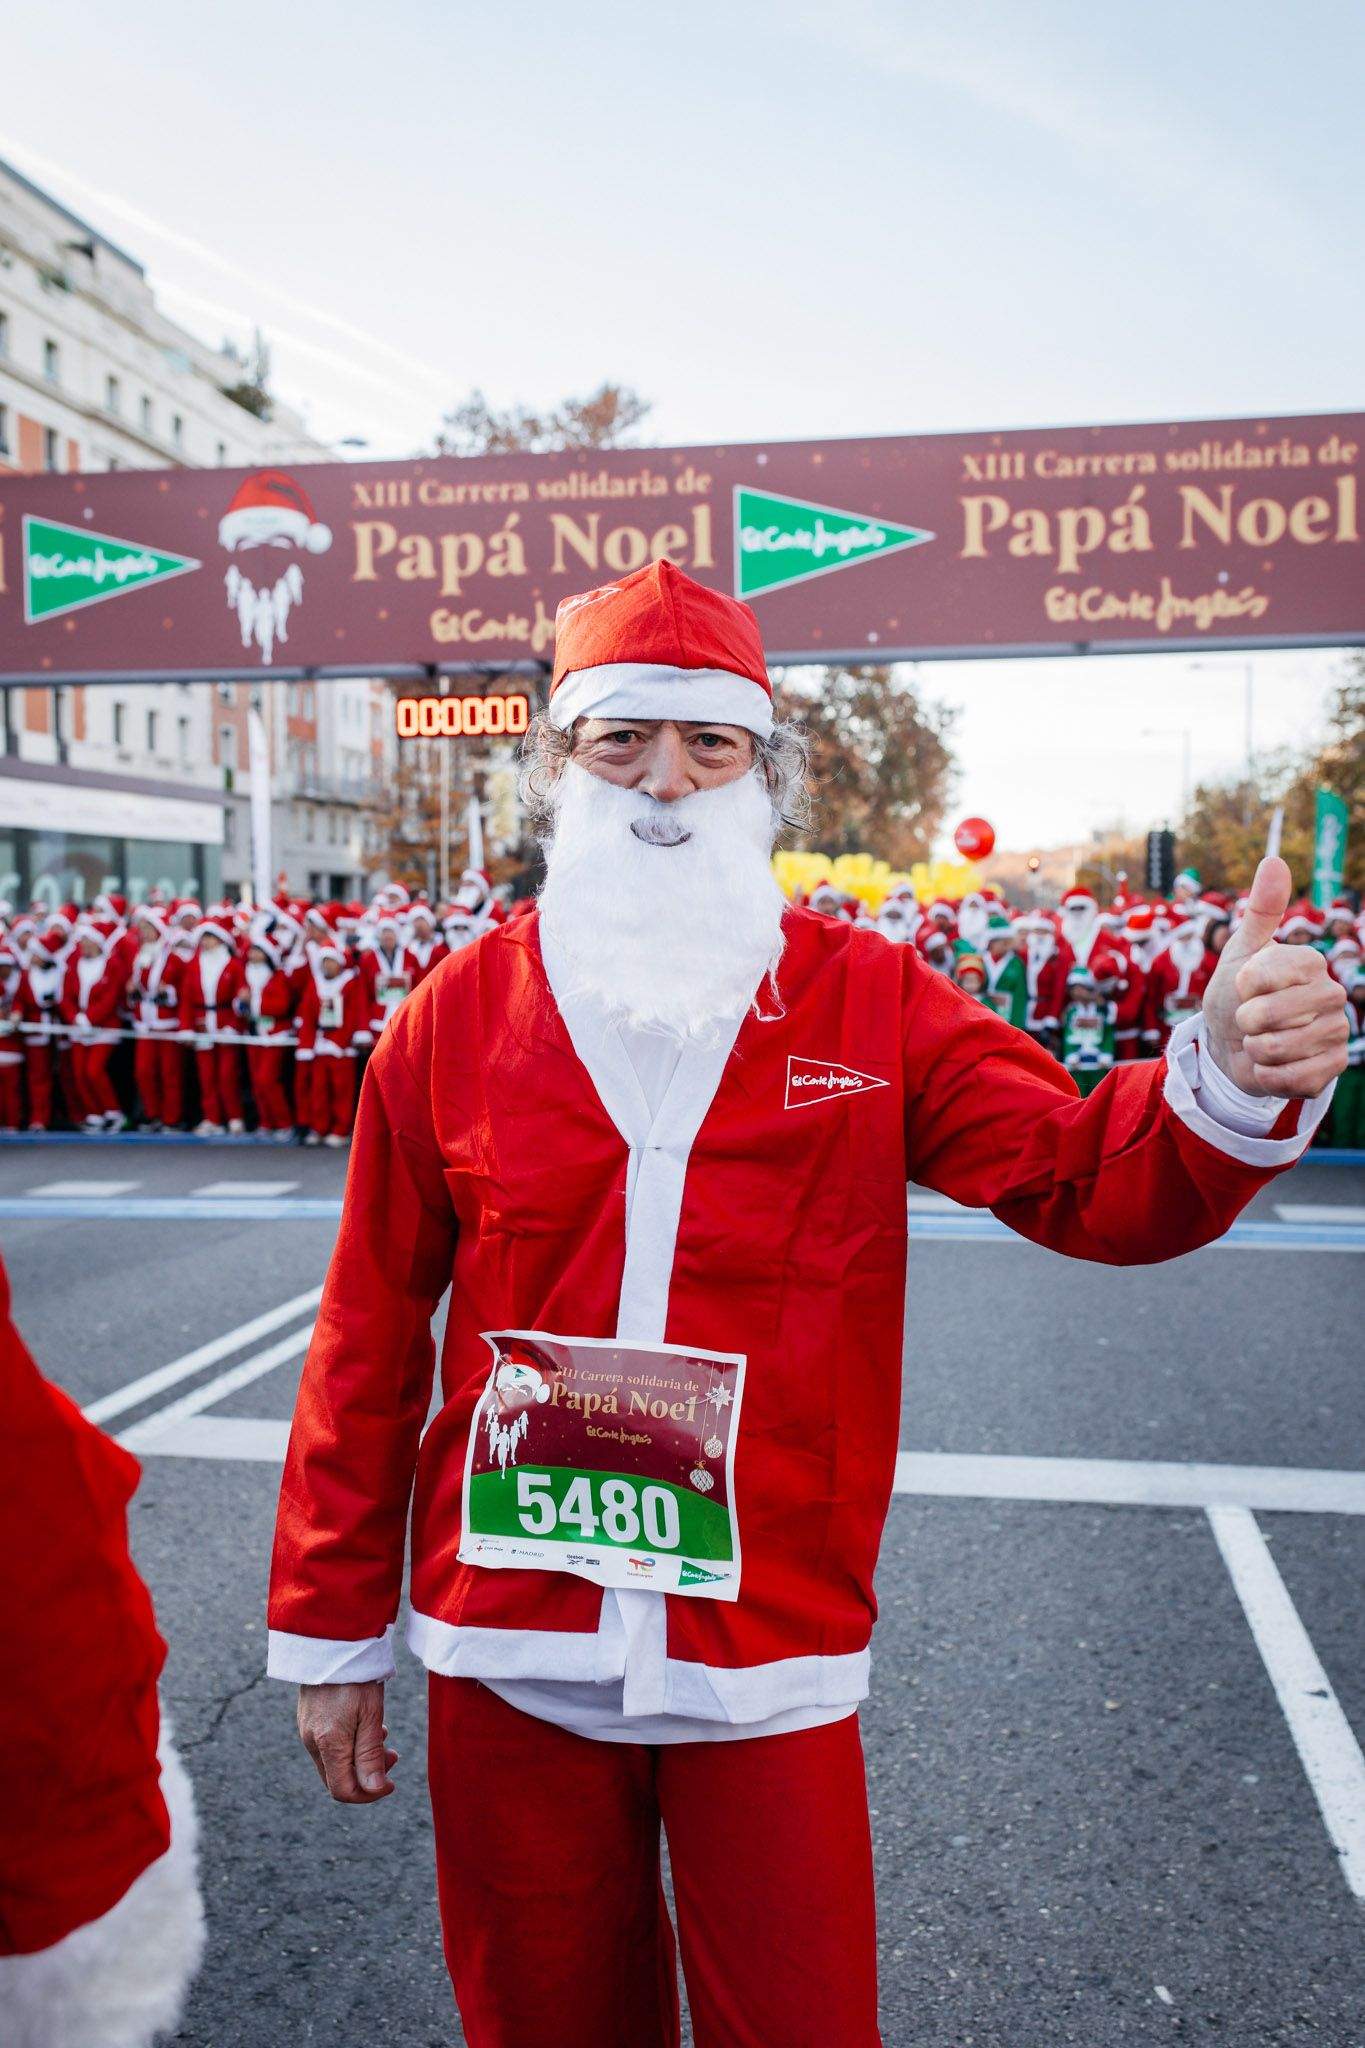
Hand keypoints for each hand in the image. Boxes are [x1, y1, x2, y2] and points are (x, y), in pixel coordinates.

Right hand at [296, 1680, 397, 1803]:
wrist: (332, 1641)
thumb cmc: (356, 1677)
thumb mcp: (371, 1715)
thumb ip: (370, 1755)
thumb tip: (374, 1789)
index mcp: (327, 1744)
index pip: (342, 1791)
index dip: (369, 1794)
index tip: (391, 1783)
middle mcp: (311, 1741)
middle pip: (337, 1778)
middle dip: (366, 1776)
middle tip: (392, 1757)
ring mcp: (307, 1729)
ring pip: (334, 1761)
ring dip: (359, 1759)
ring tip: (382, 1737)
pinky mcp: (308, 1718)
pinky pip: (328, 1745)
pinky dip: (348, 1745)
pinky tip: (365, 1726)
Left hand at [1201, 856, 1349, 1098]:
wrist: (1233, 1044)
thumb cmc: (1238, 995)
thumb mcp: (1241, 951)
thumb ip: (1260, 910)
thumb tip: (1274, 860)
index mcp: (1311, 963)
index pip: (1264, 976)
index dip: (1242, 986)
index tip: (1244, 986)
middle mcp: (1332, 995)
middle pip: (1270, 1016)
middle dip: (1245, 1022)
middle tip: (1251, 1019)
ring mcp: (1336, 1033)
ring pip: (1277, 1049)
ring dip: (1254, 1050)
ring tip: (1261, 1041)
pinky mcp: (1332, 1069)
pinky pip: (1288, 1078)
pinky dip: (1267, 1075)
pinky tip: (1273, 1065)